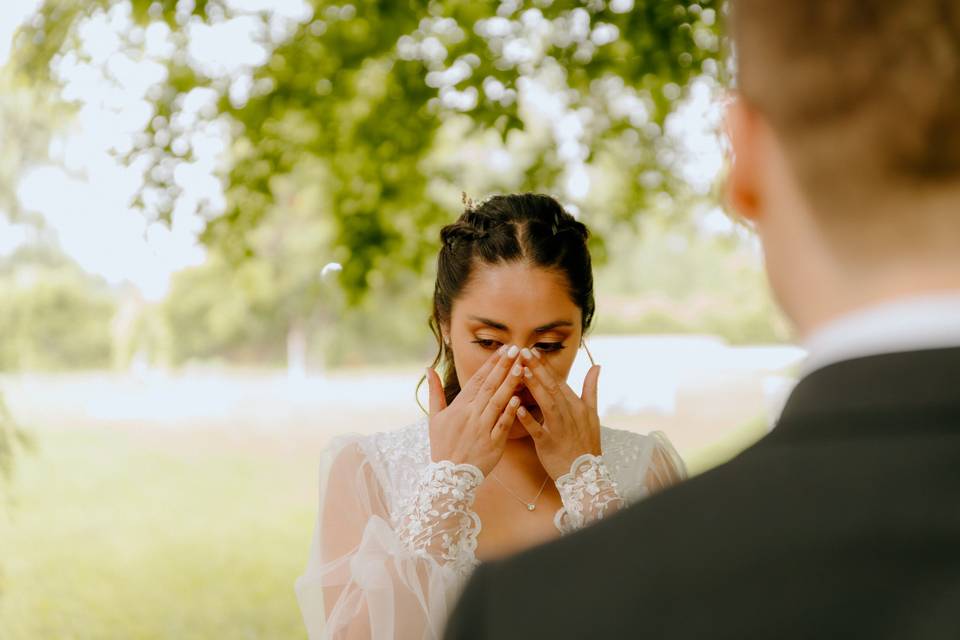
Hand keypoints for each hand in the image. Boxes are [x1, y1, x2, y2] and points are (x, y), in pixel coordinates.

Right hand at [425, 345, 525, 476]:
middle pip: (490, 386)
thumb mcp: (434, 417)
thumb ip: (435, 391)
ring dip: (510, 384)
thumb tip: (429, 368)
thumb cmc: (442, 445)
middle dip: (503, 366)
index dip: (491, 363)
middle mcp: (471, 415)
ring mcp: (482, 429)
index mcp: (459, 407)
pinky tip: (519, 398)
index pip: (477, 380)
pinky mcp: (492, 444)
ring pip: (498, 402)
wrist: (448, 476)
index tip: (504, 349)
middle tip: (517, 349)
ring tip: (521, 367)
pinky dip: (510, 412)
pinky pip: (502, 425)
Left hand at [514, 348, 601, 479]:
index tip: (533, 350)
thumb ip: (591, 388)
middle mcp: (569, 413)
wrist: (586, 474)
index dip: (546, 365)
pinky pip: (538, 430)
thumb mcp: (593, 413)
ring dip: (534, 387)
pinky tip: (517, 408)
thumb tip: (597, 365)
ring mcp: (559, 429)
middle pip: (552, 387)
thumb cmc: (586, 442)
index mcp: (576, 405)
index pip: (559, 381)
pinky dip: (529, 419)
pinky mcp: (549, 444)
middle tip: (524, 352)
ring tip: (521, 372)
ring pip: (547, 404)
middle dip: (538, 369)